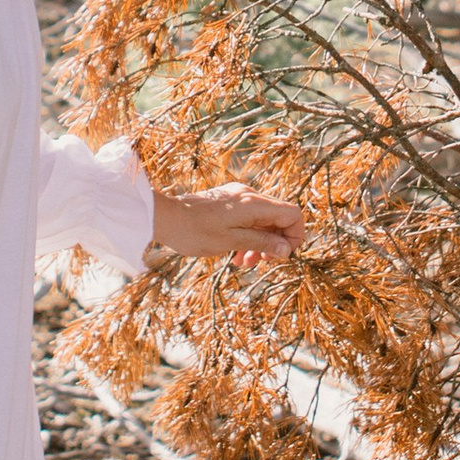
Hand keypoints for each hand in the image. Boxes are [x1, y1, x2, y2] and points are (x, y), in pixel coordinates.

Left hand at [147, 179, 303, 265]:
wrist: (164, 218)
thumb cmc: (195, 231)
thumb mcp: (231, 241)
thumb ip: (262, 242)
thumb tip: (287, 249)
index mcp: (253, 203)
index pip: (292, 213)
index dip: (295, 235)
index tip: (283, 254)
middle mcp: (249, 196)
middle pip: (279, 218)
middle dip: (275, 242)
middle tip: (263, 262)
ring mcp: (238, 197)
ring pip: (263, 220)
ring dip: (260, 243)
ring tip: (245, 263)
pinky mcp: (228, 202)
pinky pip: (248, 219)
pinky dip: (247, 236)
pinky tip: (235, 255)